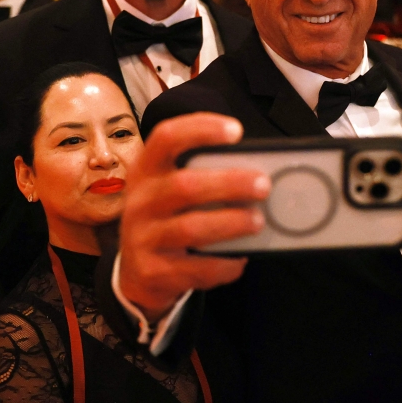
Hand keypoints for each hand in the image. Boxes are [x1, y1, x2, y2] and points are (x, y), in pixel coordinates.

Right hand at [118, 113, 268, 322]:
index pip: (166, 138)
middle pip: (185, 185)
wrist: (137, 274)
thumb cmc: (169, 219)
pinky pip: (196, 268)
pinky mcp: (152, 271)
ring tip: (259, 221)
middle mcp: (140, 201)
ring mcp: (142, 238)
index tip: (236, 130)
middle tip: (264, 185)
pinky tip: (240, 258)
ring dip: (231, 223)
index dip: (200, 129)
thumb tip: (260, 171)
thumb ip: (204, 176)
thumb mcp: (171, 191)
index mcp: (146, 171)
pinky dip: (224, 263)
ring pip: (191, 228)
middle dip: (230, 184)